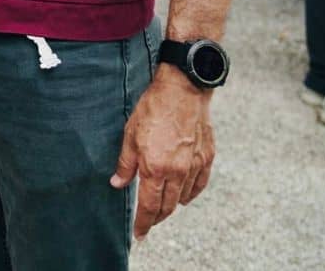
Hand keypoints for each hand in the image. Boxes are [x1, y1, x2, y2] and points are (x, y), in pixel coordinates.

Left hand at [110, 67, 214, 239]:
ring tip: (163, 206)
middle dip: (157, 219)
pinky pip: (199, 184)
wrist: (182, 89)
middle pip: (168, 207)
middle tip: (149, 223)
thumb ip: (125, 164)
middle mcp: (177, 171)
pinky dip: (190, 193)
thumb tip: (118, 183)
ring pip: (184, 197)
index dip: (143, 223)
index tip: (139, 234)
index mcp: (156, 167)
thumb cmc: (153, 109)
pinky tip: (184, 193)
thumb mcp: (130, 135)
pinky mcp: (206, 157)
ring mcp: (194, 165)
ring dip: (172, 205)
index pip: (149, 206)